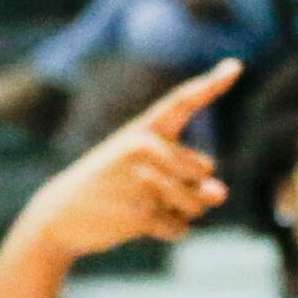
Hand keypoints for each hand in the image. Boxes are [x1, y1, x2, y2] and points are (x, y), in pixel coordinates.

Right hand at [22, 59, 236, 262]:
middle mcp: (144, 147)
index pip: (183, 102)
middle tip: (150, 191)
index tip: (236, 66)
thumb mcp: (148, 172)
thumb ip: (193, 178)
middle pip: (205, 171)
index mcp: (145, 130)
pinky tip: (137, 223)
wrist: (60, 216)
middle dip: (191, 189)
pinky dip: (167, 231)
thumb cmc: (113, 188)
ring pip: (197, 202)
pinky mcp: (139, 211)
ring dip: (182, 212)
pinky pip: (180, 227)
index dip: (212, 84)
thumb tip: (220, 194)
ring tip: (144, 205)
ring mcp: (141, 178)